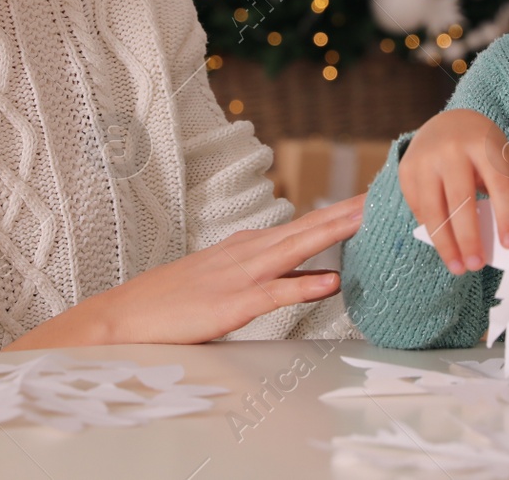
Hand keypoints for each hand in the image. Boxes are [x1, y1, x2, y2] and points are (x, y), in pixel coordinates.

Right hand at [5, 194, 364, 348]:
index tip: (374, 199)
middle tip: (386, 192)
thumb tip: (320, 273)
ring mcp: (240, 276)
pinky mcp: (232, 305)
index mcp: (249, 247)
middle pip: (309, 226)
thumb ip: (275, 275)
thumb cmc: (175, 304)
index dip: (341, 212)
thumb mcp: (229, 281)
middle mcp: (249, 253)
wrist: (123, 316)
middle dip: (349, 210)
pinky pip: (275, 293)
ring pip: (297, 248)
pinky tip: (330, 281)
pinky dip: (303, 285)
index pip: (306, 225)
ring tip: (366, 217)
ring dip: (333, 231)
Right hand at [398, 109, 508, 274]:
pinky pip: (418, 207)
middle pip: (460, 201)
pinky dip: (430, 229)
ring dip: (445, 243)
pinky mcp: (407, 169)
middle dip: (469, 238)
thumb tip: (499, 241)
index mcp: (483, 145)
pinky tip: (442, 243)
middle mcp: (451, 150)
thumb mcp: (498, 162)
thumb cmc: (481, 151)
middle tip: (476, 265)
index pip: (498, 186)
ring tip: (457, 266)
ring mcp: (425, 159)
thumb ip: (499, 194)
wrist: (451, 123)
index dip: (506, 217)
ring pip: (433, 209)